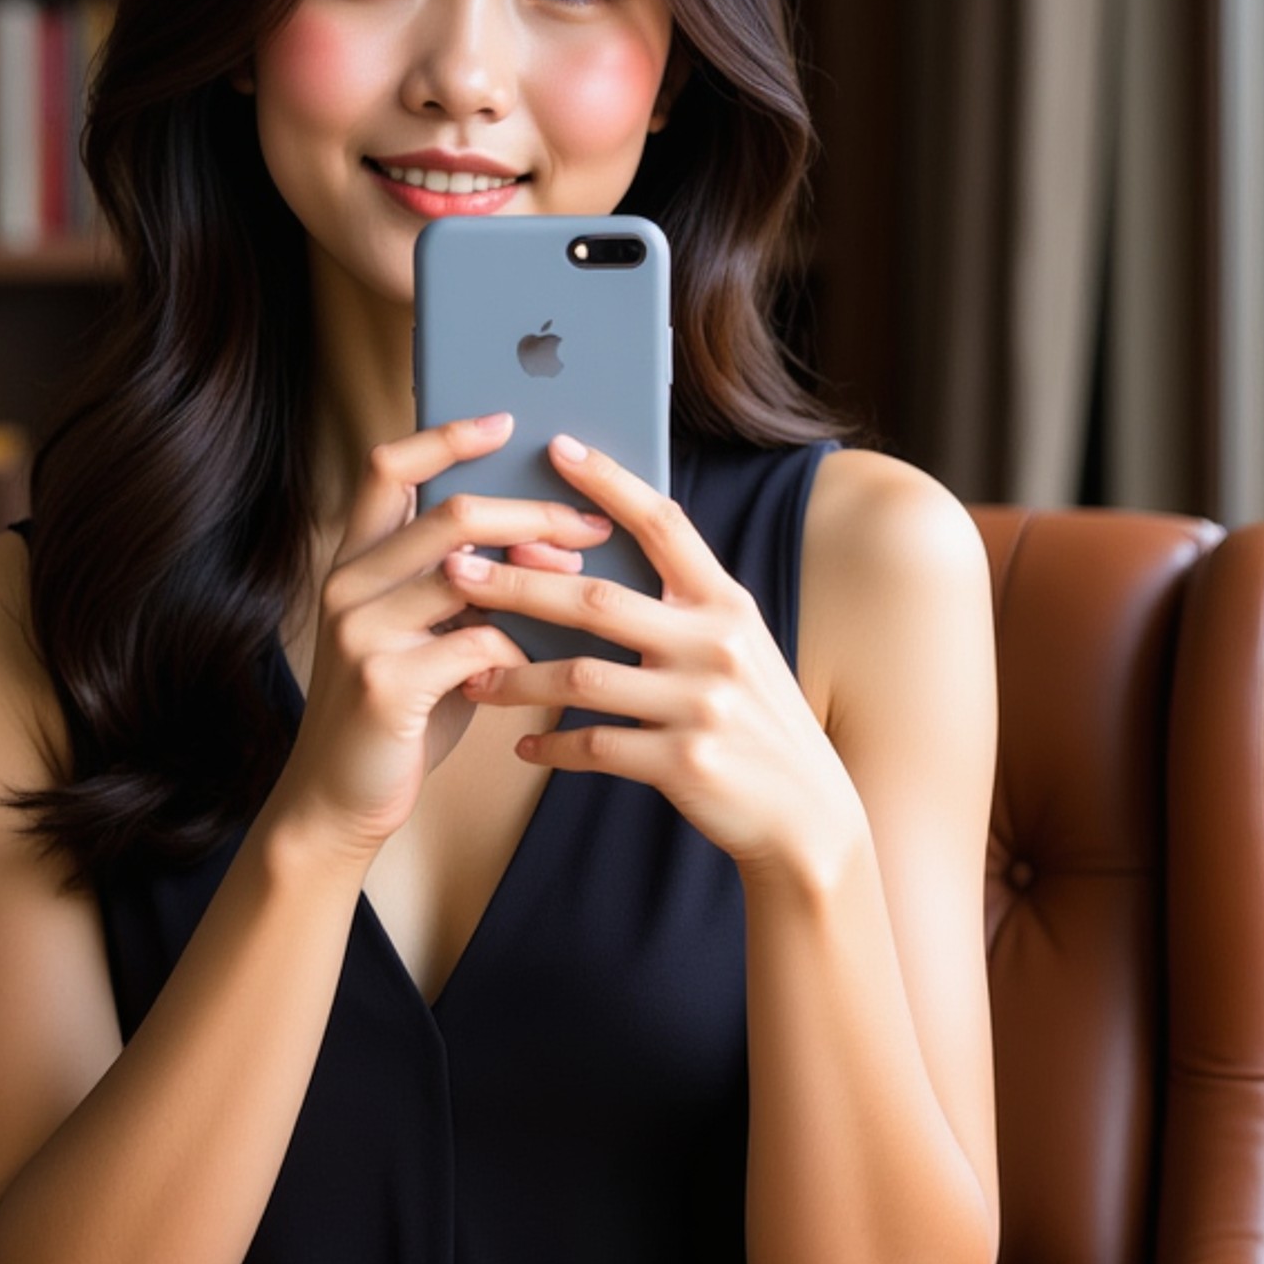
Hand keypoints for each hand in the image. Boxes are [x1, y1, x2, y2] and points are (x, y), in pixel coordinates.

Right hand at [276, 413, 615, 856]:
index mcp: (355, 561)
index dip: (446, 437)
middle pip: (450, 514)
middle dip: (532, 511)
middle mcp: (346, 584)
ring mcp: (359, 632)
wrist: (340, 799)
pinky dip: (523, 650)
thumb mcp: (425, 633)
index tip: (506, 421)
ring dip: (540, 574)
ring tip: (586, 577)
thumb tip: (554, 538)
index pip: (388, 468)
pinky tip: (544, 665)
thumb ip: (467, 586)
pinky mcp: (383, 683)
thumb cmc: (400, 710)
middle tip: (589, 522)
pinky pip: (478, 644)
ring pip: (468, 573)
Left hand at [454, 434, 866, 885]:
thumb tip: (592, 562)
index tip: (556, 447)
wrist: (807, 816)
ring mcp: (702, 705)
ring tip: (473, 675)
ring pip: (581, 678)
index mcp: (727, 604)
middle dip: (517, 585)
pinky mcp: (684, 763)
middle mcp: (717, 644)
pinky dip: (552, 745)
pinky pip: (595, 746)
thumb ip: (682, 608)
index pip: (664, 524)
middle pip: (597, 602)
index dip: (610, 483)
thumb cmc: (755, 722)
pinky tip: (525, 746)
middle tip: (455, 571)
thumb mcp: (736, 649)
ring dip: (517, 677)